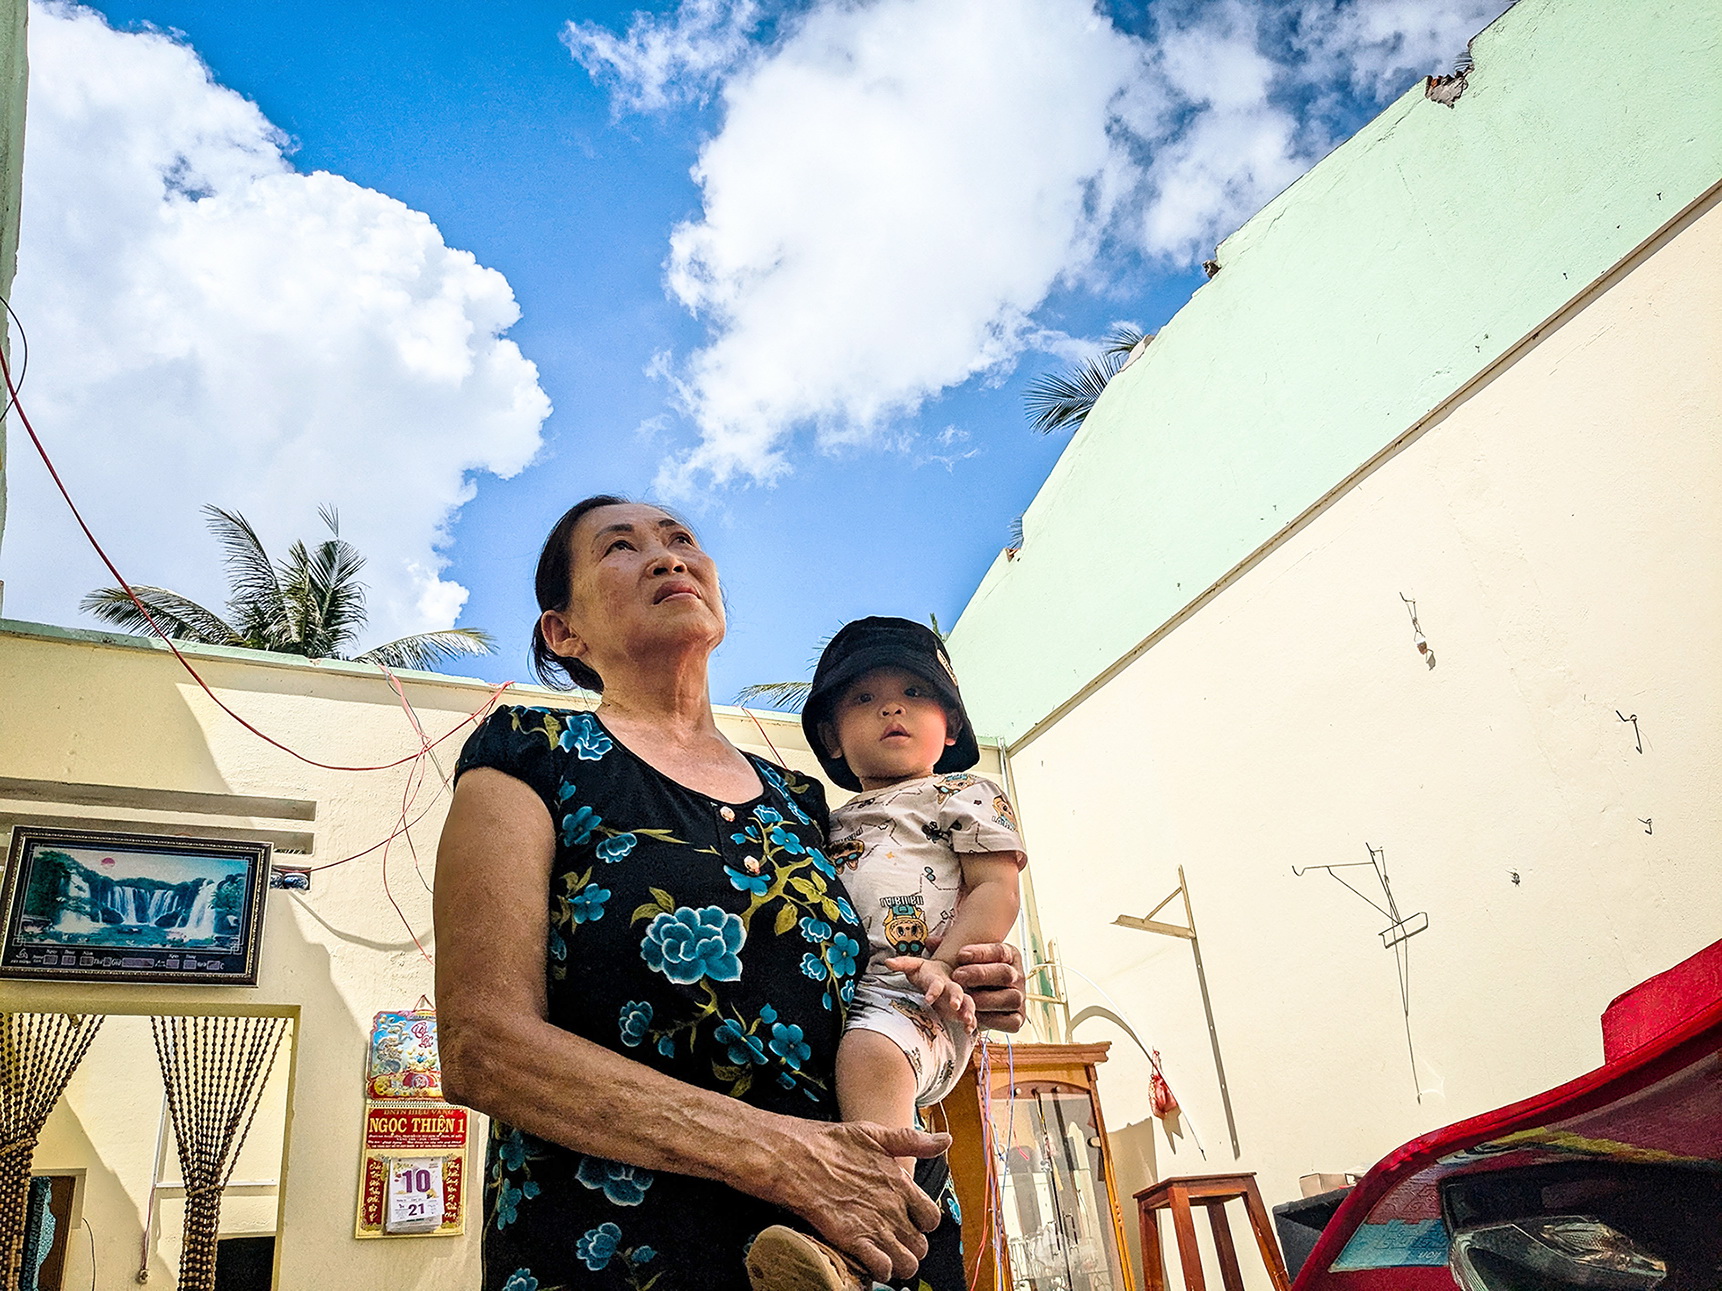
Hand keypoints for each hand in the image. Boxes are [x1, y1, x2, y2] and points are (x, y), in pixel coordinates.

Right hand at [768, 1120, 949, 1282]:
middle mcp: (892, 1208)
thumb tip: (945, 1140)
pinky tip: (869, 1261)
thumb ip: (913, 1141)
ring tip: (886, 1256)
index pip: (932, 1218)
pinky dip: (880, 1270)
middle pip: (920, 1245)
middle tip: (895, 1241)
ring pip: (907, 1264)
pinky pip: (882, 1269)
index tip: (910, 1221)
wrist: (796, 1158)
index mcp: (900, 1183)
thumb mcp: (876, 1133)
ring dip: (899, 1263)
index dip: (923, 1223)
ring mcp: (874, 1226)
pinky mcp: (853, 1240)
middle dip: (910, 1247)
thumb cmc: (832, 1144)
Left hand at [885, 956, 975, 1029]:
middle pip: (956, 991)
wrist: (944, 972)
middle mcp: (950, 987)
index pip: (936, 984)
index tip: (928, 999)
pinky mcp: (962, 1008)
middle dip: (957, 998)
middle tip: (955, 1006)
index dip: (932, 991)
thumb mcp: (914, 966)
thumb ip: (902, 964)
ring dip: (968, 1010)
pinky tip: (970, 1030)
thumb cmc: (925, 972)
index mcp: (938, 978)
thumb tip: (887, 962)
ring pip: (967, 1002)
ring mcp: (959, 997)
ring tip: (968, 1020)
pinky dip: (971, 1023)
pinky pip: (969, 1015)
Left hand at [950, 942, 1026, 1032]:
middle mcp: (1018, 976)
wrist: (979, 1002)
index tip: (960, 954)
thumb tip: (930, 942)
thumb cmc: (969, 976)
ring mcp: (1020, 998)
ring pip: (1010, 998)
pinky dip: (993, 1019)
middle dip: (980, 974)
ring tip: (964, 999)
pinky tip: (975, 1016)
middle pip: (1005, 973)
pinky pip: (1010, 1021)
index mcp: (1010, 956)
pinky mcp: (1017, 1020)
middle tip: (957, 976)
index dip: (981, 952)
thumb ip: (947, 949)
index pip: (1000, 951)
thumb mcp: (960, 961)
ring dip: (985, 999)